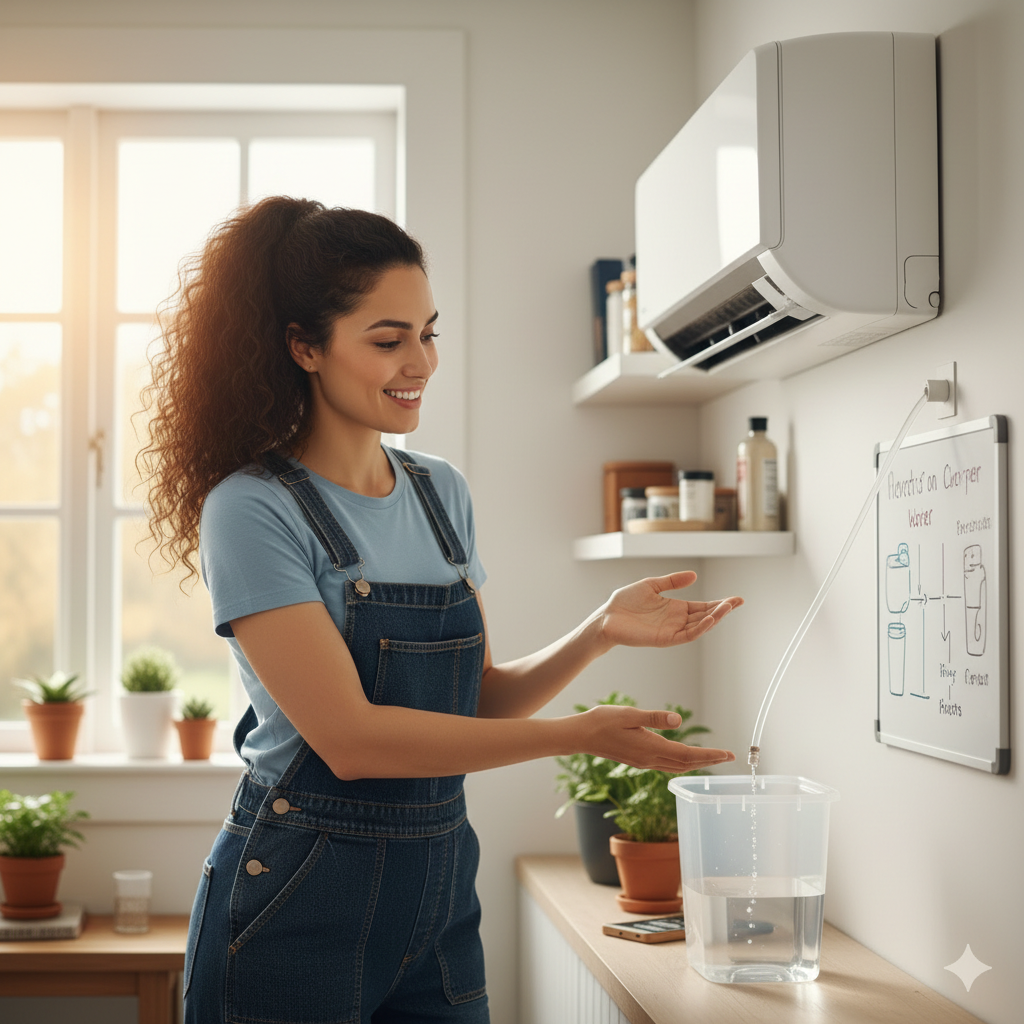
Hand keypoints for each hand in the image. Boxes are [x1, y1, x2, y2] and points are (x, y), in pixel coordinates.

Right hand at [573, 704, 734, 771]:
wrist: (580, 736)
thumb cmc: (602, 721)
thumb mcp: (629, 714)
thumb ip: (654, 718)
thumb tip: (679, 721)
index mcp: (651, 748)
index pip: (688, 755)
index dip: (710, 755)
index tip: (728, 754)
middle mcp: (650, 759)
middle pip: (686, 764)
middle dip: (709, 761)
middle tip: (729, 757)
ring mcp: (643, 762)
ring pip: (677, 766)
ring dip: (697, 763)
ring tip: (712, 758)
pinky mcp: (637, 760)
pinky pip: (666, 765)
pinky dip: (681, 763)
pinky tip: (684, 758)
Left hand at [596, 571, 741, 648]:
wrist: (607, 616)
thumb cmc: (625, 602)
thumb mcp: (651, 585)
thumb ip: (672, 581)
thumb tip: (694, 575)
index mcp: (676, 608)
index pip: (703, 606)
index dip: (720, 603)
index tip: (737, 599)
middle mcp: (677, 620)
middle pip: (705, 616)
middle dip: (722, 610)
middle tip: (737, 602)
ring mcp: (672, 630)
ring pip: (699, 626)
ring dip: (714, 618)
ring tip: (727, 608)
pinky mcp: (664, 639)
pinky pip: (686, 636)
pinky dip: (699, 629)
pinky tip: (709, 620)